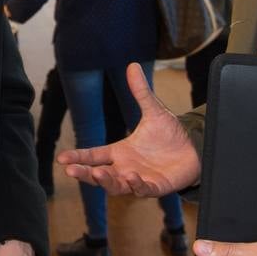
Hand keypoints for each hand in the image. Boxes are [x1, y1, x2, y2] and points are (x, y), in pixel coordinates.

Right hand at [59, 63, 200, 195]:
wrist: (194, 147)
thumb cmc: (170, 133)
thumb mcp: (154, 111)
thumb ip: (141, 92)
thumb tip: (132, 65)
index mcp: (120, 151)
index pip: (94, 156)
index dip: (78, 158)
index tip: (62, 159)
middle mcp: (125, 168)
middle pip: (99, 175)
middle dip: (85, 174)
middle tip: (71, 171)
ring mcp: (139, 179)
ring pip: (116, 186)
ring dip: (107, 182)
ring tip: (99, 174)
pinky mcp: (156, 187)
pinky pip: (142, 190)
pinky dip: (136, 185)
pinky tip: (132, 177)